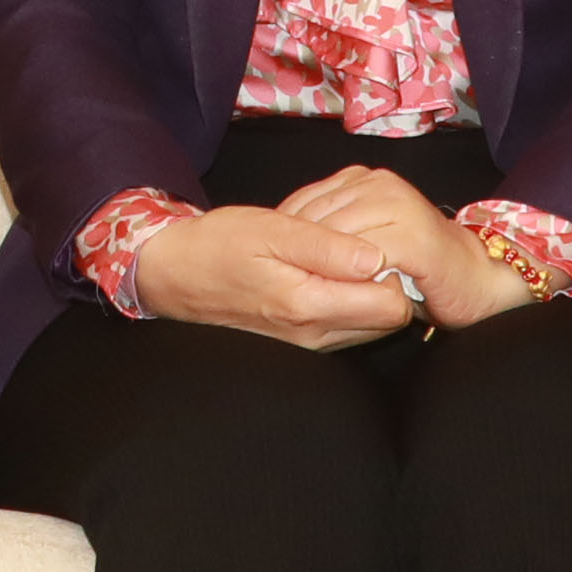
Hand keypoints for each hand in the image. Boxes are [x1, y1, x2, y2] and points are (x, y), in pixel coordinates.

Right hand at [134, 196, 426, 348]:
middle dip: (389, 282)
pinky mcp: (306, 339)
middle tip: (360, 247)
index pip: (393, 305)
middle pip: (391, 319)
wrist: (176, 275)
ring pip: (375, 324)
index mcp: (309, 305)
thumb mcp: (270, 230)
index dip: (395, 270)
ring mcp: (312, 341)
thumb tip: (377, 256)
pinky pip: (352, 325)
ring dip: (371, 291)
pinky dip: (353, 299)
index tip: (373, 243)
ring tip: (343, 258)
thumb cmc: (219, 246)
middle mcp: (316, 334)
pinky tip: (329, 273)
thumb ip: (326, 245)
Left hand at [282, 160, 534, 328]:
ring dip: (320, 265)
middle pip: (316, 219)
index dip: (285, 235)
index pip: (305, 202)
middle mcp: (380, 184)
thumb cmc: (418, 265)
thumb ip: (331, 228)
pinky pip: (366, 258)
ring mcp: (399, 206)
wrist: (478, 279)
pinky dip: (350, 277)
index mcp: (363, 179)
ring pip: (337, 237)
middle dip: (299, 252)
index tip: (274, 263)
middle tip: (286, 281)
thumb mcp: (363, 236)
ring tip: (307, 289)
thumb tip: (281, 238)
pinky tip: (342, 294)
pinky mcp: (414, 236)